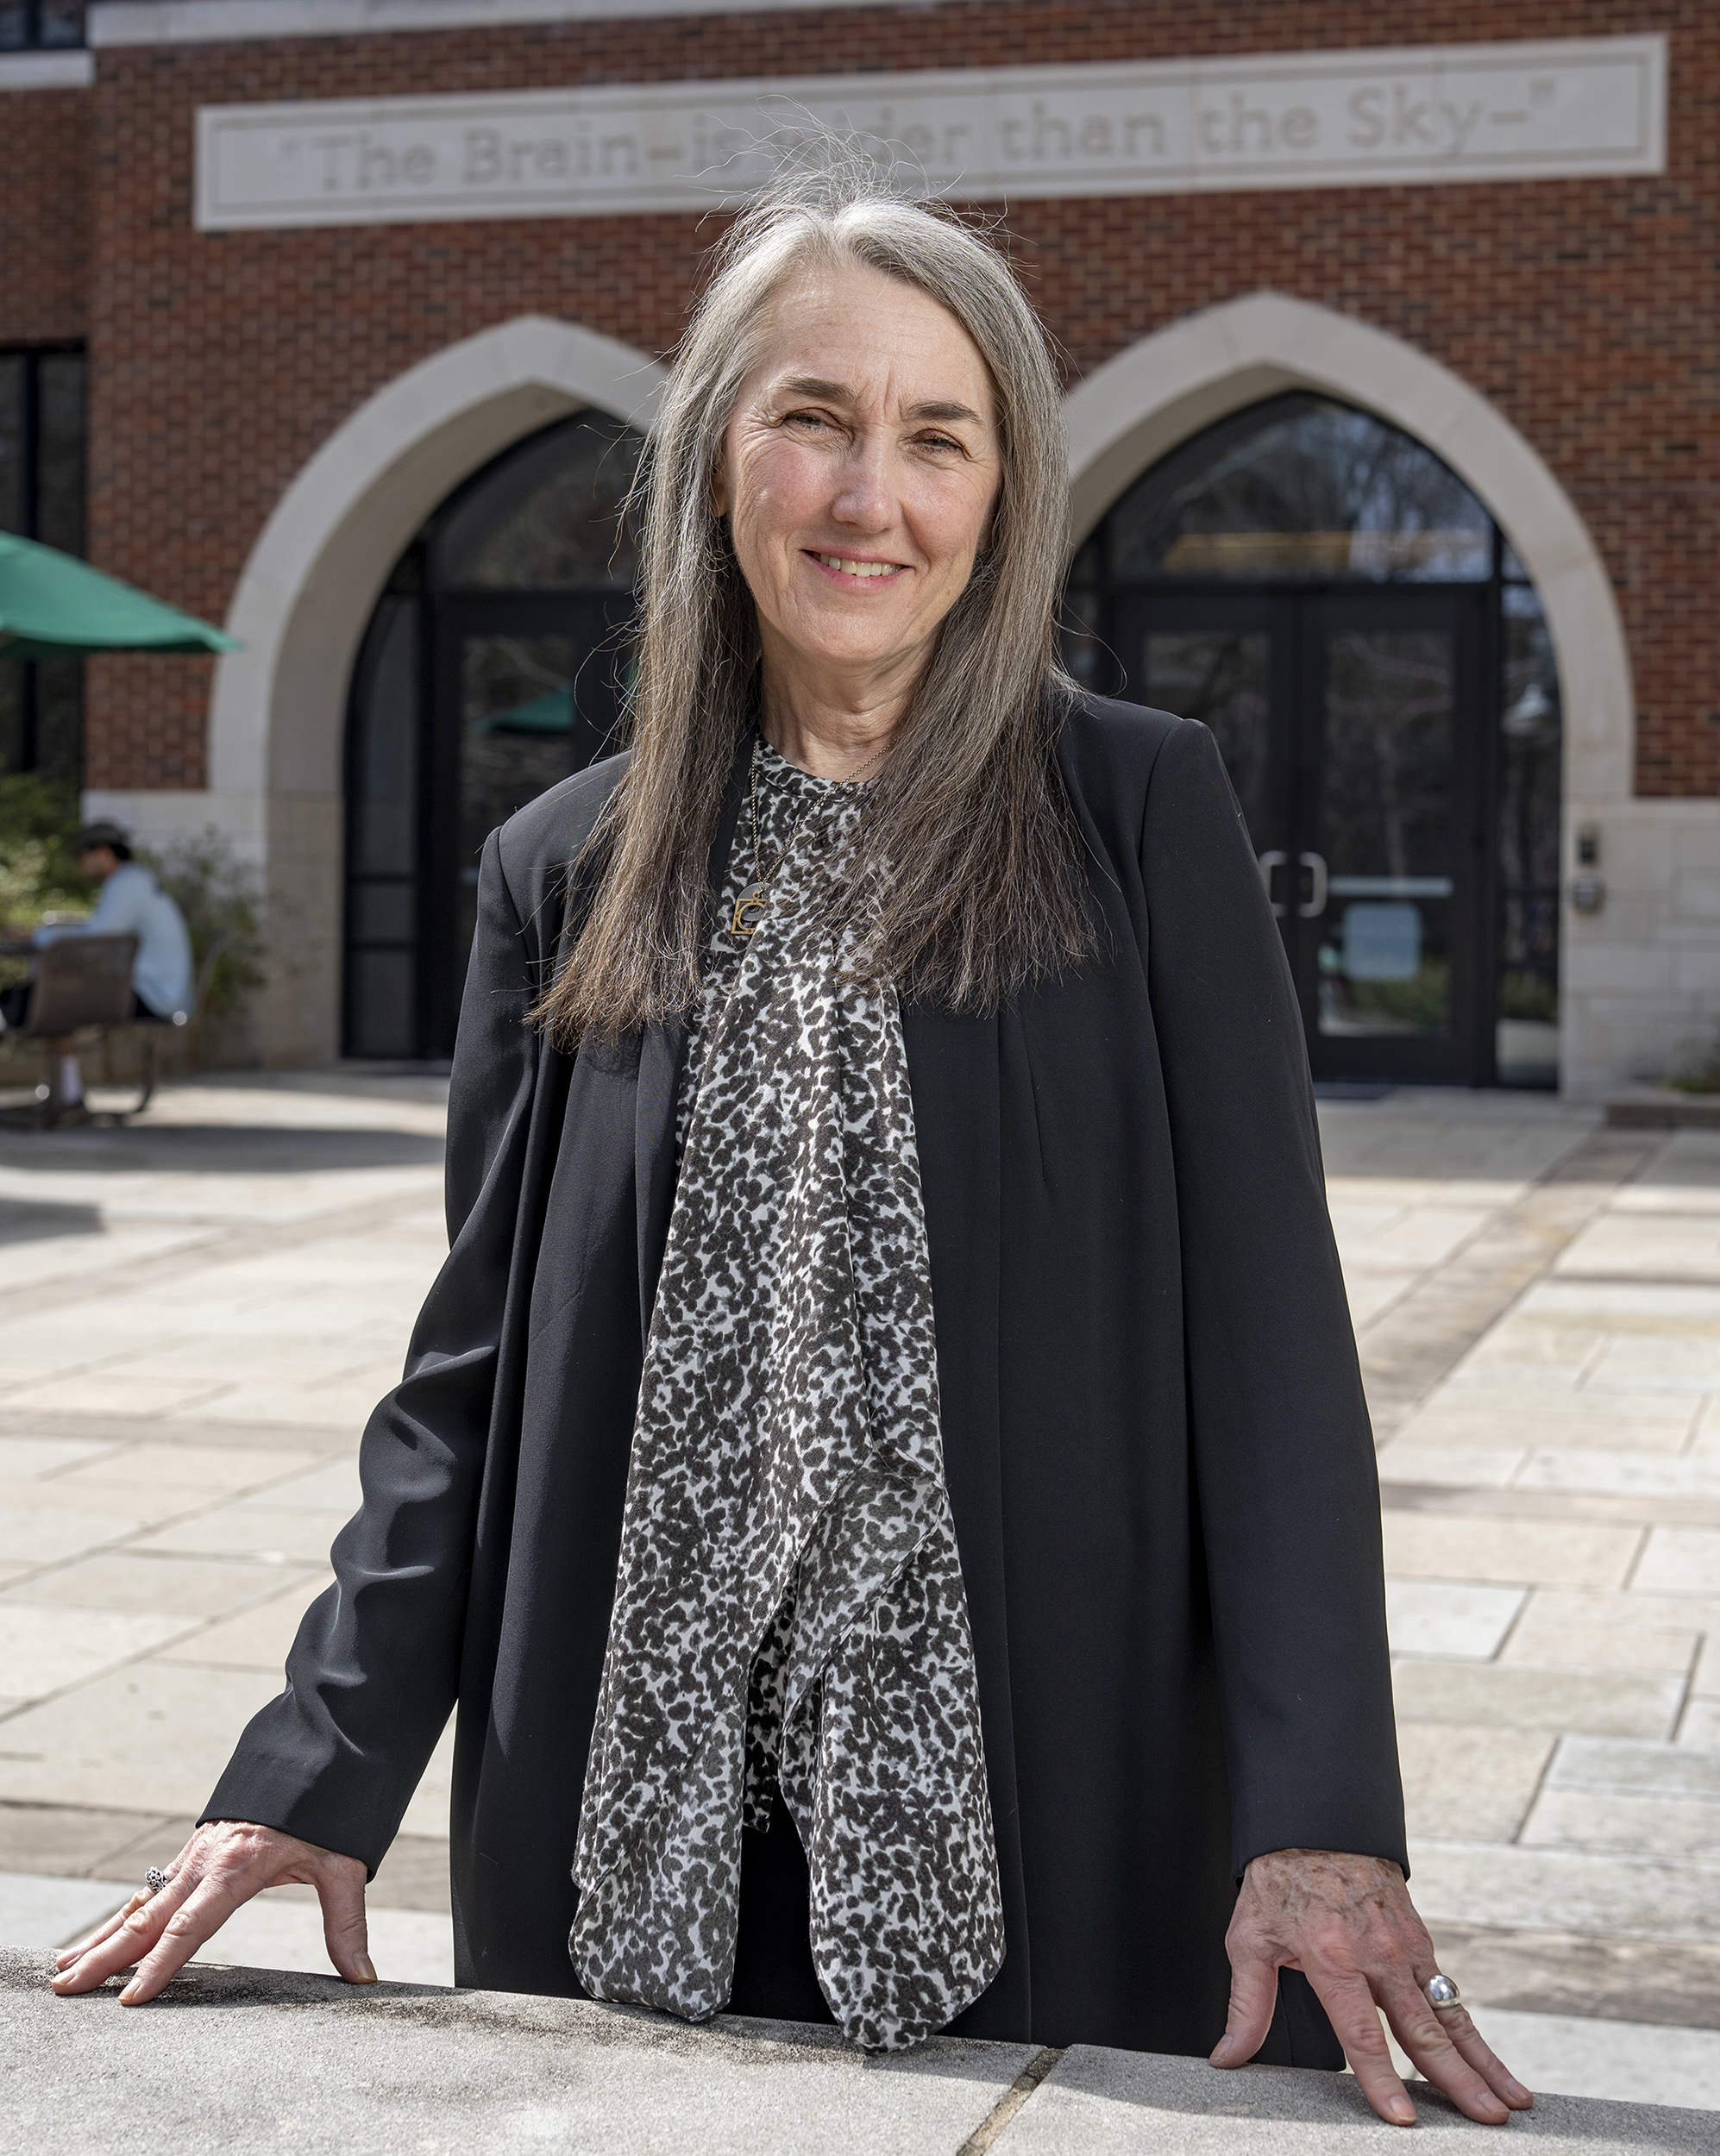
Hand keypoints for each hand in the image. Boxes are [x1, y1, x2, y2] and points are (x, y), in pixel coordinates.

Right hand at [49, 1821, 372, 2005]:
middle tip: (65, 1989)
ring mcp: (196, 1854)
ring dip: (102, 1937)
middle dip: (105, 1956)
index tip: (131, 2000)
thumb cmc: (333, 1808)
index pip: (190, 1926)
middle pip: (148, 1917)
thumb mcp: (344, 1864)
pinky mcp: (196, 1851)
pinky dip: (123, 1916)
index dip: (161, 1965)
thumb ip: (347, 1923)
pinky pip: (152, 1889)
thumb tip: (363, 1978)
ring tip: (63, 1971)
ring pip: (141, 1903)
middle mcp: (207, 1860)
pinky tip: (100, 1939)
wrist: (320, 1748)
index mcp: (238, 1865)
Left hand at [1210, 1848, 1531, 2127]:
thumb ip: (1247, 2005)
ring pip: (1449, 2015)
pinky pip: (1450, 1994)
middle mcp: (1376, 1953)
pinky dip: (1473, 2031)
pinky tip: (1493, 2063)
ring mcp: (1405, 1945)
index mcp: (1331, 1957)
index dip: (1382, 2079)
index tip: (1403, 2118)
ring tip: (1512, 2102)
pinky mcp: (1421, 1939)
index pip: (1361, 2032)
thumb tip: (1228, 2057)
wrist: (1315, 1819)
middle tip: (1487, 2119)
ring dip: (1483, 2060)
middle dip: (1458, 2080)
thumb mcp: (1249, 1938)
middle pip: (1422, 2030)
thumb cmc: (1278, 1880)